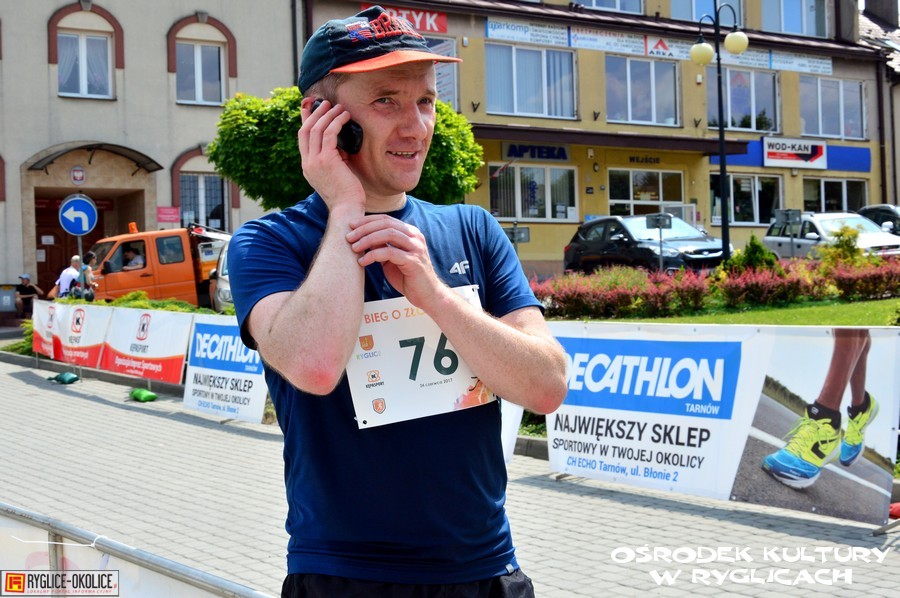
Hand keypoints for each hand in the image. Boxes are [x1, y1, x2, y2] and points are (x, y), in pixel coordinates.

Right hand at [298, 99, 364, 213]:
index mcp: (307, 167)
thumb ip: (333, 159)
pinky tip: (345, 116)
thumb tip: (340, 145)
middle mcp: (307, 163)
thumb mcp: (335, 174)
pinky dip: (337, 122)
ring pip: (317, 129)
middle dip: (315, 113)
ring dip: (328, 114)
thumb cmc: (346, 195)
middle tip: (326, 103)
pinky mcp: (326, 160)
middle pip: (306, 130)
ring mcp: (315, 162)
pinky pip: (330, 133)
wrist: (346, 209)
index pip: (302, 138)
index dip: (305, 120)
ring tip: (339, 107)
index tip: (309, 108)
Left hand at [347, 214, 444, 308]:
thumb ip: (381, 247)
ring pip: (388, 234)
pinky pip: (389, 253)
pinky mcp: (413, 261)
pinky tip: (362, 261)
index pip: (386, 219)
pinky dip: (373, 255)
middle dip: (364, 229)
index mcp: (410, 233)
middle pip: (386, 224)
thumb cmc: (408, 278)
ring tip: (354, 248)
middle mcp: (415, 237)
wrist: (427, 296)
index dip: (367, 221)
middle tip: (349, 237)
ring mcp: (416, 248)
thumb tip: (363, 237)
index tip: (351, 226)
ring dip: (367, 239)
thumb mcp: (391, 259)